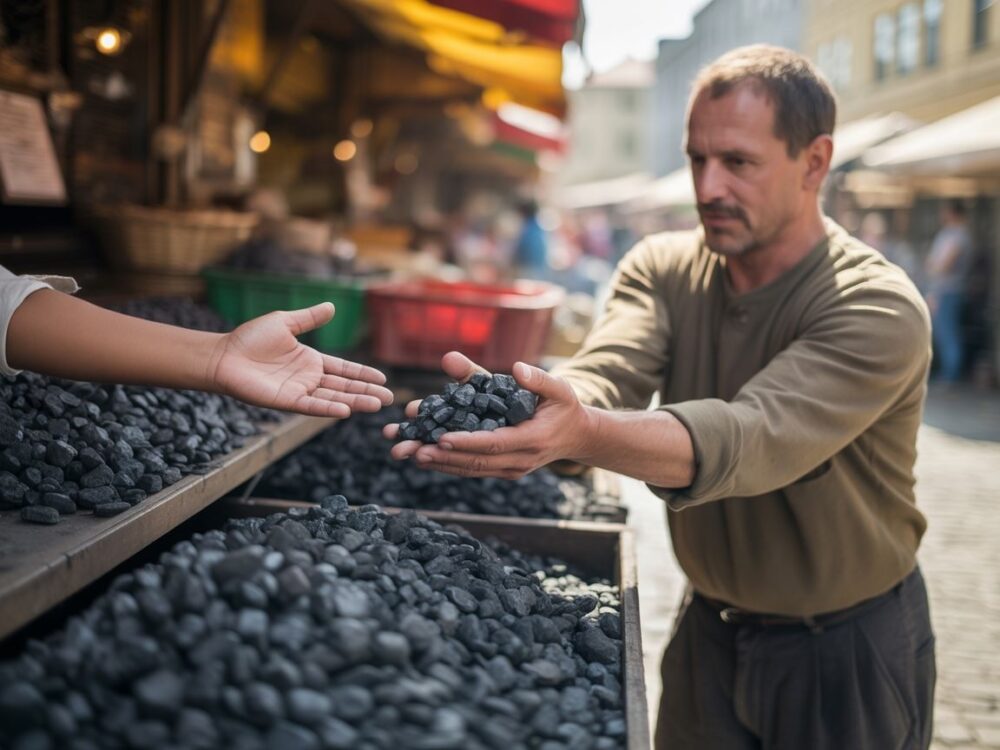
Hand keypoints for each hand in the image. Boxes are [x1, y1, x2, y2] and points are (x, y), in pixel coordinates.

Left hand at [208, 302, 392, 417]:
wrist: (223, 355)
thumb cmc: (249, 339)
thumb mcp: (285, 322)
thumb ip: (309, 318)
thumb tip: (332, 307)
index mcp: (310, 360)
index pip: (343, 369)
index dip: (362, 374)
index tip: (383, 379)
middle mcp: (308, 378)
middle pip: (344, 387)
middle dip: (367, 392)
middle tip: (390, 399)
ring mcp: (299, 391)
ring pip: (334, 399)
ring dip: (355, 402)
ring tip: (377, 406)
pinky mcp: (286, 401)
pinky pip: (312, 406)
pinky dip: (329, 409)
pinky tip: (346, 411)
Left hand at [383, 351, 593, 478]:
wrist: (576, 436)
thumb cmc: (564, 407)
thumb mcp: (558, 388)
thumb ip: (538, 379)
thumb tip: (516, 368)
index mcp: (533, 439)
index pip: (495, 442)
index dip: (467, 442)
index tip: (440, 437)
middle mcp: (520, 460)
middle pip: (476, 461)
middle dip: (442, 456)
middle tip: (411, 449)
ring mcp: (511, 469)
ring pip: (470, 469)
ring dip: (438, 462)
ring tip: (408, 452)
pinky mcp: (503, 470)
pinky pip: (472, 469)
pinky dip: (448, 464)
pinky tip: (423, 456)